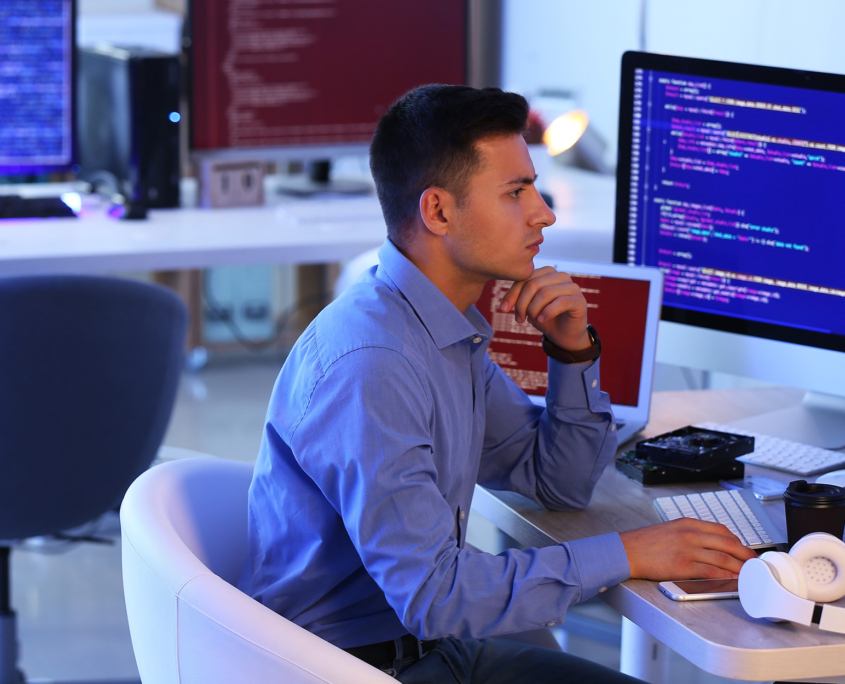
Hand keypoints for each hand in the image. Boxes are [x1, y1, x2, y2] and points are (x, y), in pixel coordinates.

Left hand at [498, 266, 589, 350]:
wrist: (564, 336)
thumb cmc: (545, 318)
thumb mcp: (528, 307)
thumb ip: (518, 299)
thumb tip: (503, 305)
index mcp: (547, 273)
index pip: (525, 278)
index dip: (512, 294)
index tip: (503, 309)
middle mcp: (560, 276)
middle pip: (533, 284)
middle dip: (521, 303)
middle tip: (519, 319)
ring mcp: (572, 287)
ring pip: (545, 293)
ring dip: (533, 309)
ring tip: (531, 320)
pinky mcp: (579, 300)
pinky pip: (560, 302)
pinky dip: (547, 312)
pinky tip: (541, 320)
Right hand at [620, 518, 756, 579]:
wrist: (626, 551)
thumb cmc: (645, 543)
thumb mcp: (670, 529)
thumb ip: (689, 534)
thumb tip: (709, 545)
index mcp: (687, 523)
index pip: (721, 530)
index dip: (737, 540)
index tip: (743, 549)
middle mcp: (690, 534)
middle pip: (728, 543)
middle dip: (745, 554)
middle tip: (754, 562)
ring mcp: (688, 550)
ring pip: (723, 558)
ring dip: (739, 567)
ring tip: (748, 574)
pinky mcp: (684, 566)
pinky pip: (712, 572)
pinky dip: (725, 576)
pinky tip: (732, 580)